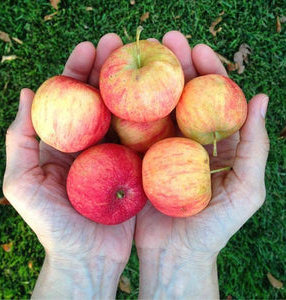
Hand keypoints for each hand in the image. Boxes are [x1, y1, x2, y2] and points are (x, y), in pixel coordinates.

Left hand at [3, 34, 131, 297]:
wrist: (87, 259)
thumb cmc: (53, 225)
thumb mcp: (22, 184)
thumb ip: (20, 139)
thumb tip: (28, 94)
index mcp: (65, 143)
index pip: (70, 98)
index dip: (77, 71)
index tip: (89, 47)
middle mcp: (92, 144)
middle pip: (100, 100)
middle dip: (108, 70)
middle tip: (120, 42)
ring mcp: (117, 155)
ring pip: (125, 115)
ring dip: (133, 88)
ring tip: (145, 60)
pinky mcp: (137, 168)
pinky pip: (145, 140)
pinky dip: (152, 119)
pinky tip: (162, 98)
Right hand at [135, 31, 268, 298]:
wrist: (176, 255)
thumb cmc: (214, 227)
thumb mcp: (246, 189)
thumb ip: (256, 146)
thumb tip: (261, 98)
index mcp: (215, 144)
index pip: (215, 100)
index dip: (209, 72)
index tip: (198, 48)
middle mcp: (188, 141)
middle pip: (184, 96)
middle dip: (177, 66)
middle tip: (166, 39)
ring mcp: (162, 148)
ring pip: (157, 108)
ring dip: (150, 82)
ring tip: (140, 55)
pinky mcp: (140, 159)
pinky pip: (135, 131)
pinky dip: (129, 111)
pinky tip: (121, 91)